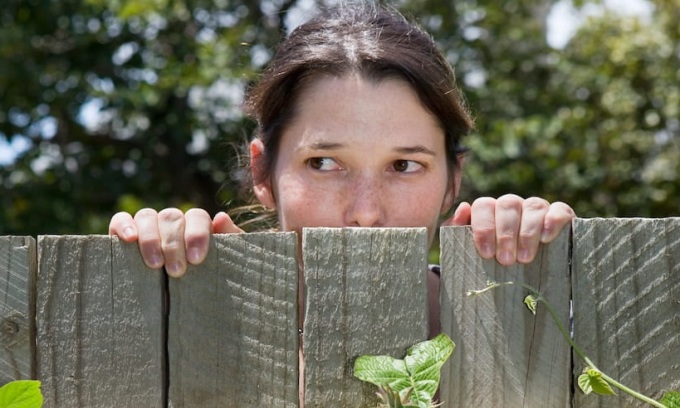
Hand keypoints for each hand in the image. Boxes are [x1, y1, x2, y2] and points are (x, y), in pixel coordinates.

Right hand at [108, 208, 242, 276]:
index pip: (196, 216)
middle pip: (171, 217)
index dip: (196, 234)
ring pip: (147, 216)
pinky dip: (123, 225)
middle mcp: (172, 222)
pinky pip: (121, 219)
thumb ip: (231, 240)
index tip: (196, 259)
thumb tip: (221, 217)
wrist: (192, 307)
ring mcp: (148, 226)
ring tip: (155, 265)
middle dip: (173, 244)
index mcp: (197, 226)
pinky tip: (129, 239)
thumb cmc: (210, 281)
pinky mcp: (124, 234)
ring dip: (151, 239)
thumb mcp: (226, 264)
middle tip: (176, 271)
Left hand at [444, 194, 574, 264]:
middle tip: (505, 260)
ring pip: (533, 206)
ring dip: (527, 232)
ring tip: (524, 258)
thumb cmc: (492, 264)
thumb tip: (463, 208)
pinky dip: (553, 220)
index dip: (484, 227)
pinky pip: (559, 210)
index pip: (484, 205)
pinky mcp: (560, 216)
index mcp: (490, 210)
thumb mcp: (471, 252)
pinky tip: (546, 238)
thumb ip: (458, 232)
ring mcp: (537, 209)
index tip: (485, 253)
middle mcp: (513, 206)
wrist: (525, 283)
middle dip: (505, 233)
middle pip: (508, 204)